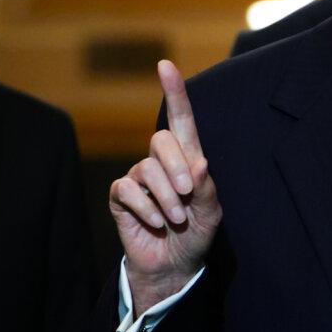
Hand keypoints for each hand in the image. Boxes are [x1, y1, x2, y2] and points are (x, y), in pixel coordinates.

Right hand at [110, 60, 221, 316]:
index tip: (165, 65)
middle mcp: (160, 162)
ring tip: (175, 218)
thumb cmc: (195, 234)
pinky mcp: (121, 197)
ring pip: (146, 169)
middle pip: (160, 140)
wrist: (174, 265)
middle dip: (176, 168)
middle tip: (188, 196)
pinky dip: (146, 208)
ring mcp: (139, 178)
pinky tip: (156, 222)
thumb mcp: (210, 213)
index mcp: (187, 159)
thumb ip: (207, 189)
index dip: (173, 92)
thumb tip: (200, 163)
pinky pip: (127, 190)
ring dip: (165, 197)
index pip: (180, 119)